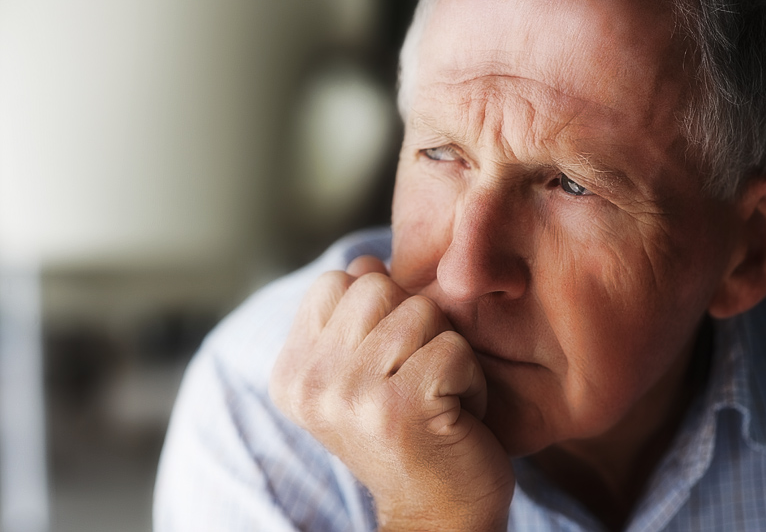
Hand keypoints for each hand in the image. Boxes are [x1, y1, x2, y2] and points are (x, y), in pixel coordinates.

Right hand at [270, 256, 514, 530]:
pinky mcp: (400, 407)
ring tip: (435, 397)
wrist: (433, 515)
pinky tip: (455, 415)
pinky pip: (453, 348)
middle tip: (416, 378)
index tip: (388, 362)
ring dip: (445, 353)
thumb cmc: (405, 436)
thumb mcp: (360, 375)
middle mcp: (311, 381)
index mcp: (293, 369)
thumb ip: (352, 317)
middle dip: (414, 325)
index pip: (336, 281)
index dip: (379, 309)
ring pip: (422, 312)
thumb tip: (366, 260)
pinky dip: (470, 381)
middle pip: (379, 287)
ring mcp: (351, 394)